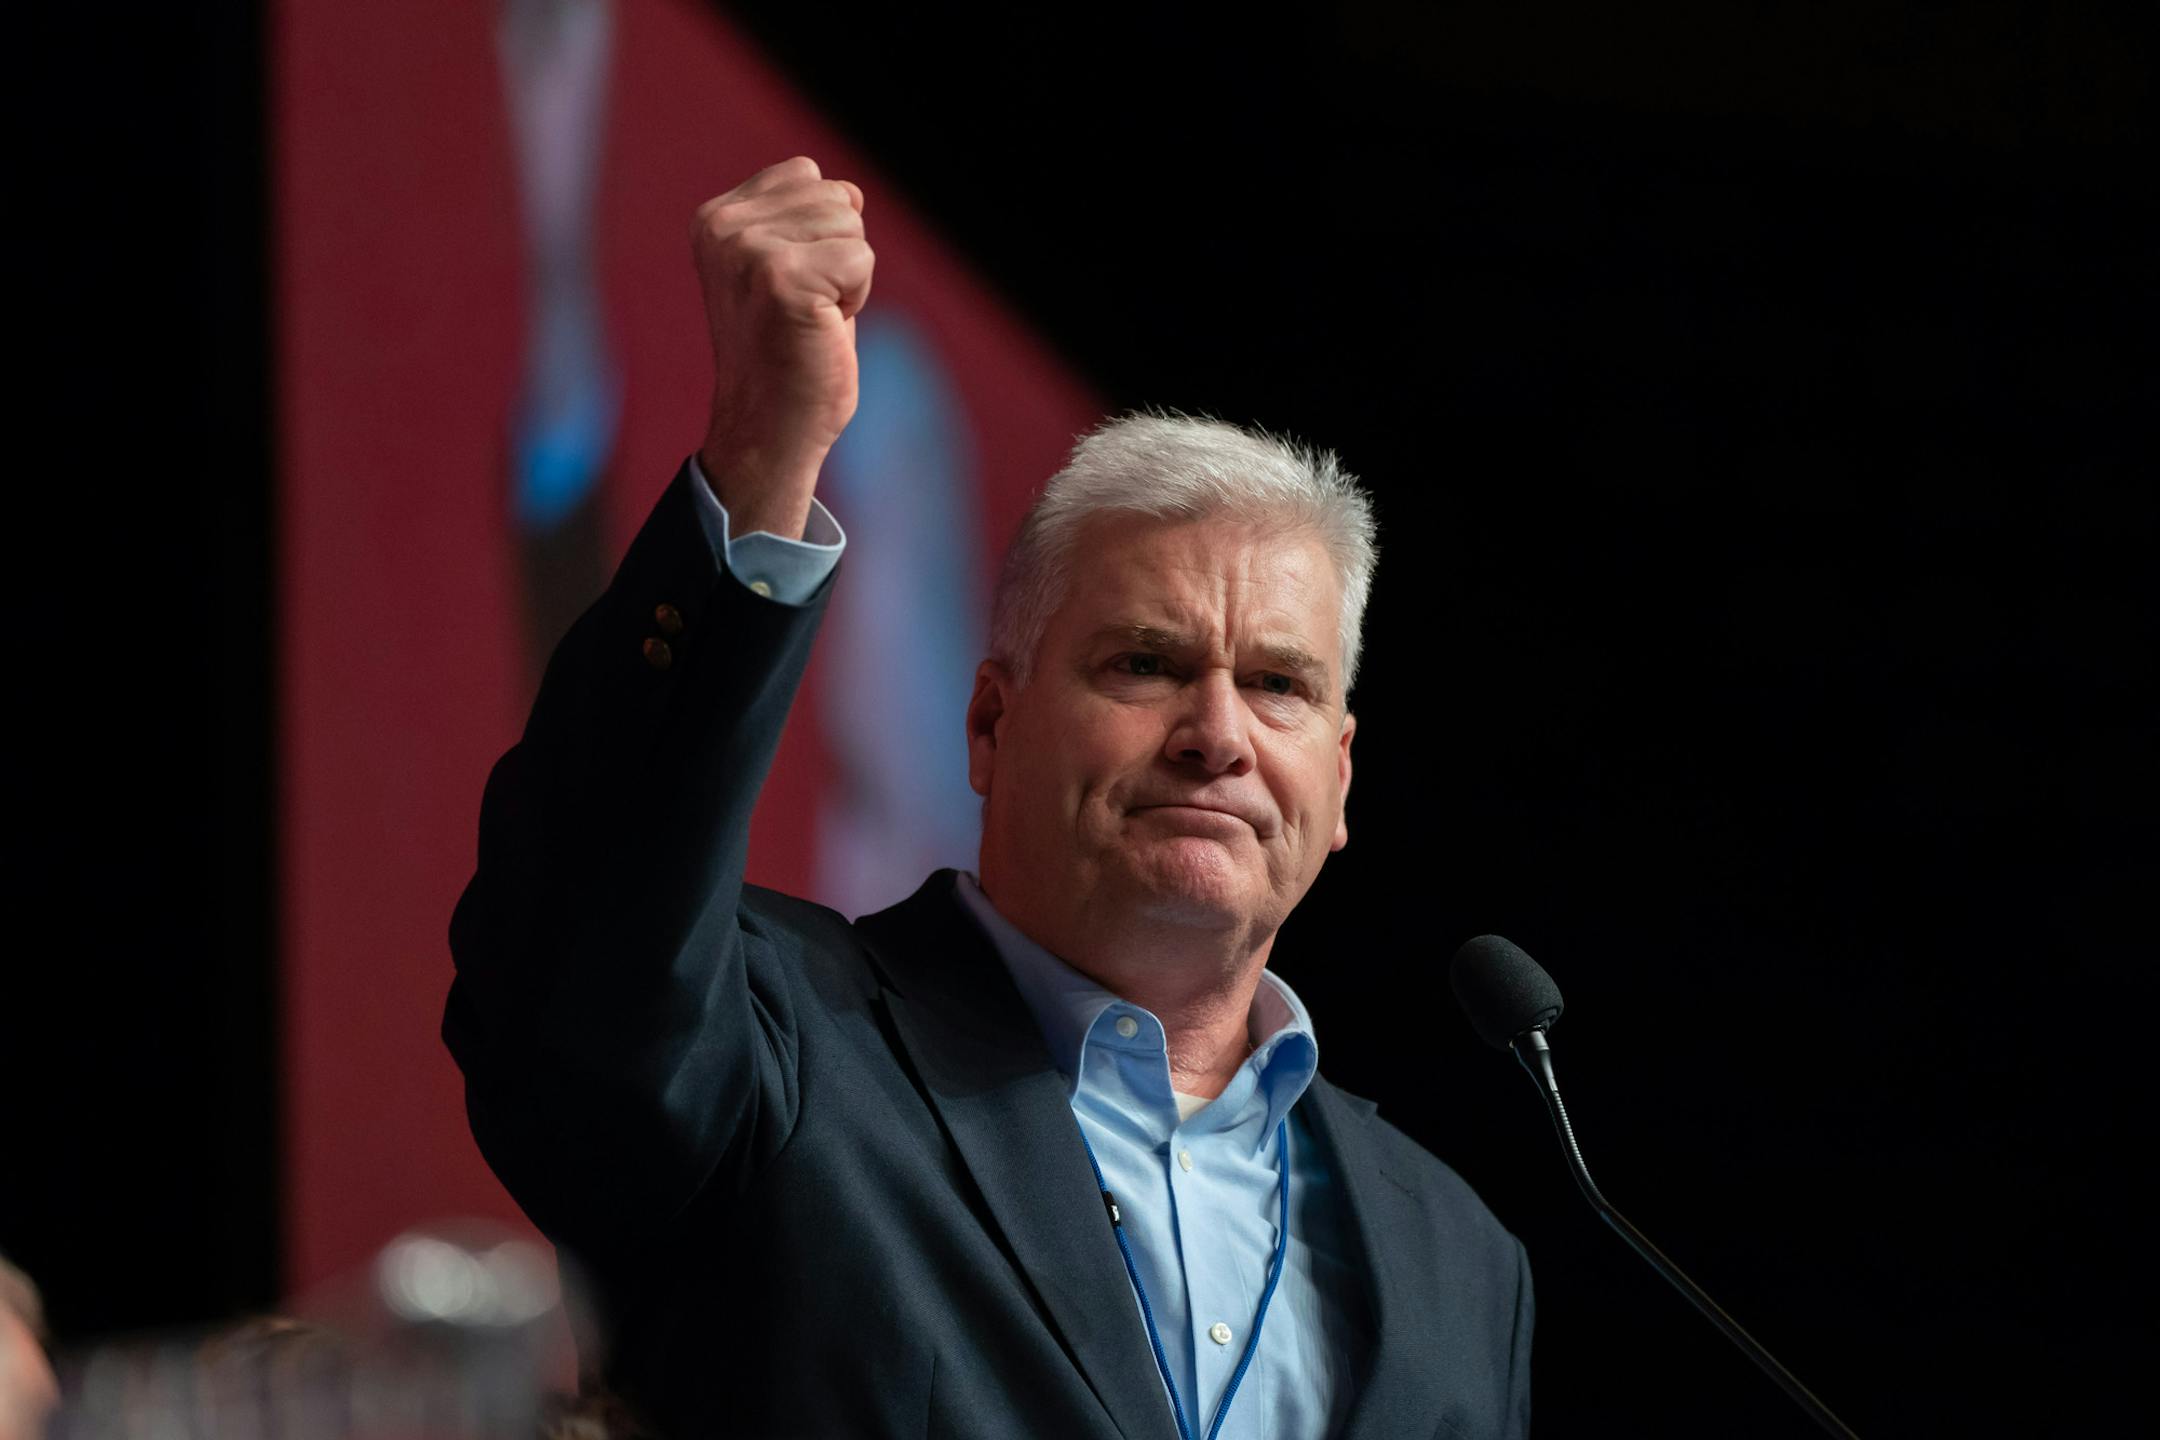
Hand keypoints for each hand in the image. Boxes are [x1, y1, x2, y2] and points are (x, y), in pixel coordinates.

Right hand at [689, 156, 872, 537]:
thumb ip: (802, 221)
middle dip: (840, 254)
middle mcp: (723, 226)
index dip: (822, 233)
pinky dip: (857, 298)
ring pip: (852, 224)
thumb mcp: (784, 268)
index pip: (806, 175)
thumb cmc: (789, 353)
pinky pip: (861, 259)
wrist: (769, 429)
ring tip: (811, 318)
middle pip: (835, 195)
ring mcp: (748, 250)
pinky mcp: (781, 279)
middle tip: (806, 307)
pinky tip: (820, 329)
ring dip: (849, 277)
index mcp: (716, 217)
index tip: (792, 287)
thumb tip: (850, 190)